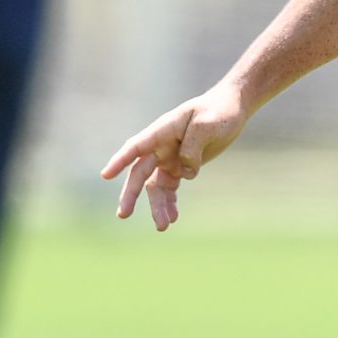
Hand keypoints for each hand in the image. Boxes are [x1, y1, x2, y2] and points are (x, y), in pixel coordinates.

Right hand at [100, 85, 250, 231]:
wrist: (231, 110)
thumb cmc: (218, 112)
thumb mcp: (207, 125)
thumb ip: (192, 148)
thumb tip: (185, 173)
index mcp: (162, 131)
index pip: (136, 147)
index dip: (120, 161)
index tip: (106, 175)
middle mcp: (160, 146)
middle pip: (139, 173)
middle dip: (131, 194)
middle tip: (123, 214)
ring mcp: (168, 158)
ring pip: (155, 186)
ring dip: (157, 206)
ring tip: (162, 227)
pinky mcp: (180, 167)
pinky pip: (170, 188)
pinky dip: (170, 203)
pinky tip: (173, 218)